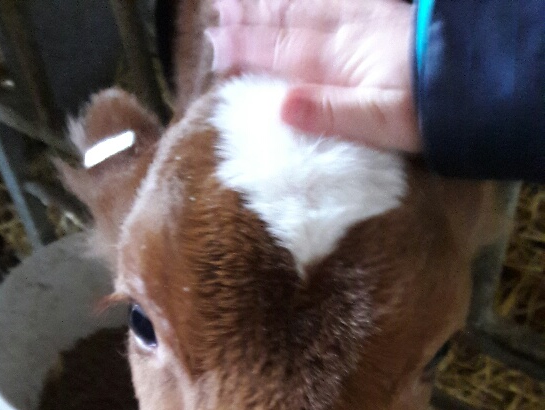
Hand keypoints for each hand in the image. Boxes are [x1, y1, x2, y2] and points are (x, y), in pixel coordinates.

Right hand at [208, 0, 420, 151]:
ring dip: (271, 2)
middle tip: (215, 13)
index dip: (245, 50)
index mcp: (337, 62)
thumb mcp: (378, 122)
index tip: (214, 49)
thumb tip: (281, 107)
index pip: (280, 53)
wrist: (470, 80)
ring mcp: (361, 20)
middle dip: (249, 19)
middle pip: (286, 23)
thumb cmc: (425, 109)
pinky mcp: (380, 14)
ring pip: (305, 5)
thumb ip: (330, 113)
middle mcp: (343, 35)